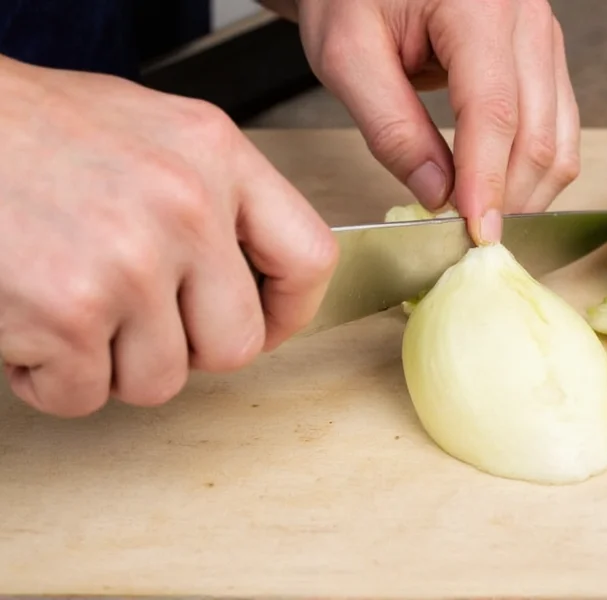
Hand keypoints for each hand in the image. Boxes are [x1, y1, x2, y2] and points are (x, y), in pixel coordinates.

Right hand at [0, 56, 337, 416]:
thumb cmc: (30, 131)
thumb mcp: (152, 134)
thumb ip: (215, 199)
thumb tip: (252, 274)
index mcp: (216, 155)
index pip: (309, 258)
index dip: (288, 311)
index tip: (262, 325)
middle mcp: (184, 207)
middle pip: (235, 344)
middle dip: (185, 351)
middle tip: (138, 323)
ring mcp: (128, 263)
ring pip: (159, 382)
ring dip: (109, 364)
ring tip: (70, 304)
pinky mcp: (66, 314)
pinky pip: (84, 395)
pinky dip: (50, 377)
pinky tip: (29, 321)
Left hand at [291, 0, 580, 244]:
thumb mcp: (346, 55)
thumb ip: (390, 127)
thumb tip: (436, 192)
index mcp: (477, 4)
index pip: (493, 110)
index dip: (486, 180)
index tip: (474, 231)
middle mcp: (526, 16)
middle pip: (537, 133)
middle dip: (507, 198)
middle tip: (469, 240)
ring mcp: (544, 36)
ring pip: (559, 139)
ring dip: (526, 192)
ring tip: (482, 221)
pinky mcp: (545, 57)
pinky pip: (558, 128)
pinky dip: (534, 171)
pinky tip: (500, 192)